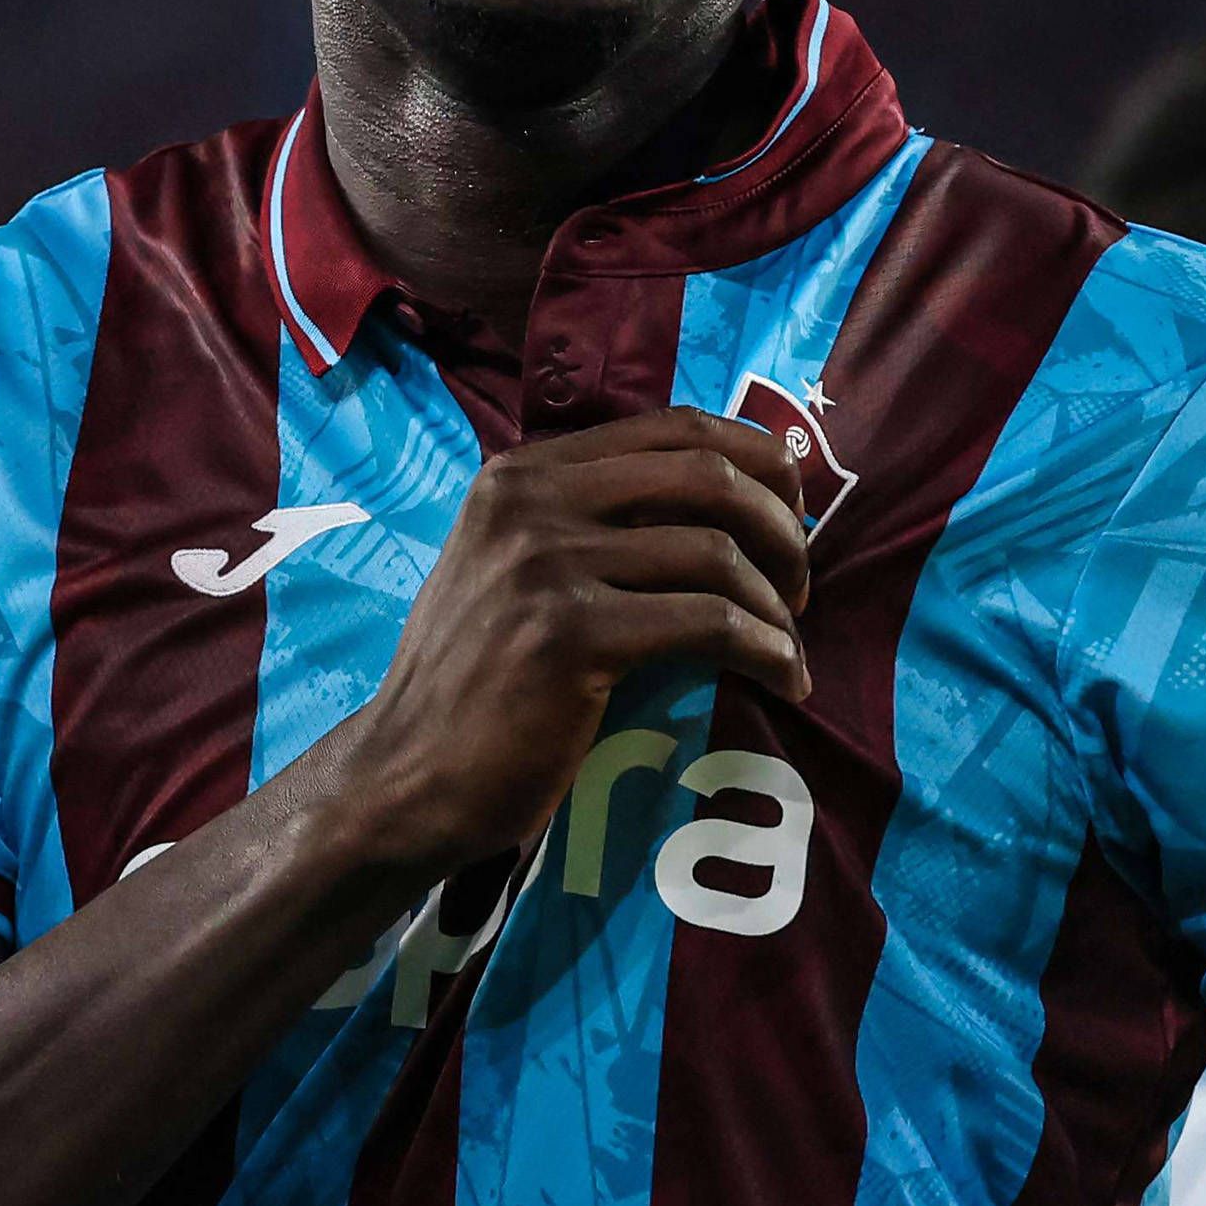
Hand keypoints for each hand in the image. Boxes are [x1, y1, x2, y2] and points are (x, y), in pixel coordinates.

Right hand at [355, 408, 811, 871]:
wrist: (405, 778)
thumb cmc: (474, 688)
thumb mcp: (512, 572)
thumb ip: (587, 524)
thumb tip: (718, 502)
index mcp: (522, 473)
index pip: (674, 427)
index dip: (757, 460)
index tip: (792, 514)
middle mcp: (530, 501)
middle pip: (708, 474)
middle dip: (781, 528)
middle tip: (801, 588)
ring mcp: (544, 564)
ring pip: (715, 552)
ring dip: (777, 604)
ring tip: (789, 647)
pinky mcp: (567, 635)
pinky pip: (708, 625)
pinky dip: (765, 652)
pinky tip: (783, 680)